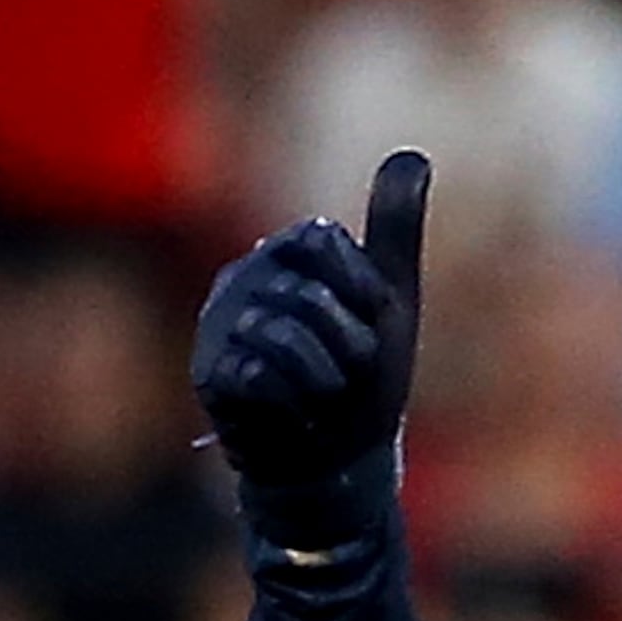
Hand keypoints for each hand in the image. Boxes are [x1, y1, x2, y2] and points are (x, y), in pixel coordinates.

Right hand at [191, 152, 430, 535]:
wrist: (337, 467)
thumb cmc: (362, 383)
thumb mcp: (389, 300)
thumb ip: (395, 228)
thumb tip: (412, 153)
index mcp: (286, 252)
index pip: (323, 241)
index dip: (359, 293)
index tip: (366, 326)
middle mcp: (244, 277)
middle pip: (309, 296)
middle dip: (347, 348)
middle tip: (343, 377)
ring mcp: (219, 325)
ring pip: (284, 337)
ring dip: (324, 382)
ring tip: (320, 399)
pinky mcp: (209, 375)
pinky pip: (260, 377)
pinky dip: (295, 407)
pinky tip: (295, 417)